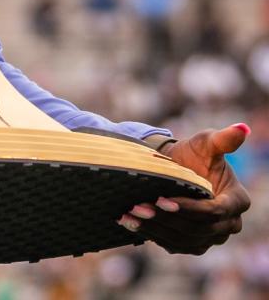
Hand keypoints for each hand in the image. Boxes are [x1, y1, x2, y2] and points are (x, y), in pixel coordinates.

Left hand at [117, 123, 250, 254]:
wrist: (177, 168)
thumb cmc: (195, 152)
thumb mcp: (206, 142)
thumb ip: (223, 139)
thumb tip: (242, 127)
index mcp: (237, 201)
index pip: (214, 211)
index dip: (190, 208)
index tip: (162, 199)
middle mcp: (229, 224)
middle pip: (198, 229)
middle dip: (167, 218)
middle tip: (138, 207)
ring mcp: (212, 237)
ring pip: (185, 239)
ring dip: (156, 228)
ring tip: (130, 214)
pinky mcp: (194, 244)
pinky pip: (176, 245)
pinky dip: (153, 235)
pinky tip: (131, 224)